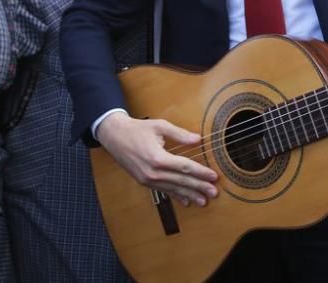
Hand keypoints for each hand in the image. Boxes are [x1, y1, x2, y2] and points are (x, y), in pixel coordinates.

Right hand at [96, 112, 218, 206]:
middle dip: (199, 187)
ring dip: (189, 195)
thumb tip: (198, 140)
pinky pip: (163, 190)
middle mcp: (153, 172)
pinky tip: (186, 201)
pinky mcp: (144, 182)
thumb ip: (180, 134)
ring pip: (173, 189)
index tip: (214, 176)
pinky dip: (175, 196)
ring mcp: (147, 179)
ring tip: (204, 201)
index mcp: (158, 158)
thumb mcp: (159, 127)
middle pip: (181, 181)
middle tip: (214, 193)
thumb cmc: (137, 129)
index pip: (185, 167)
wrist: (114, 137)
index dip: (201, 173)